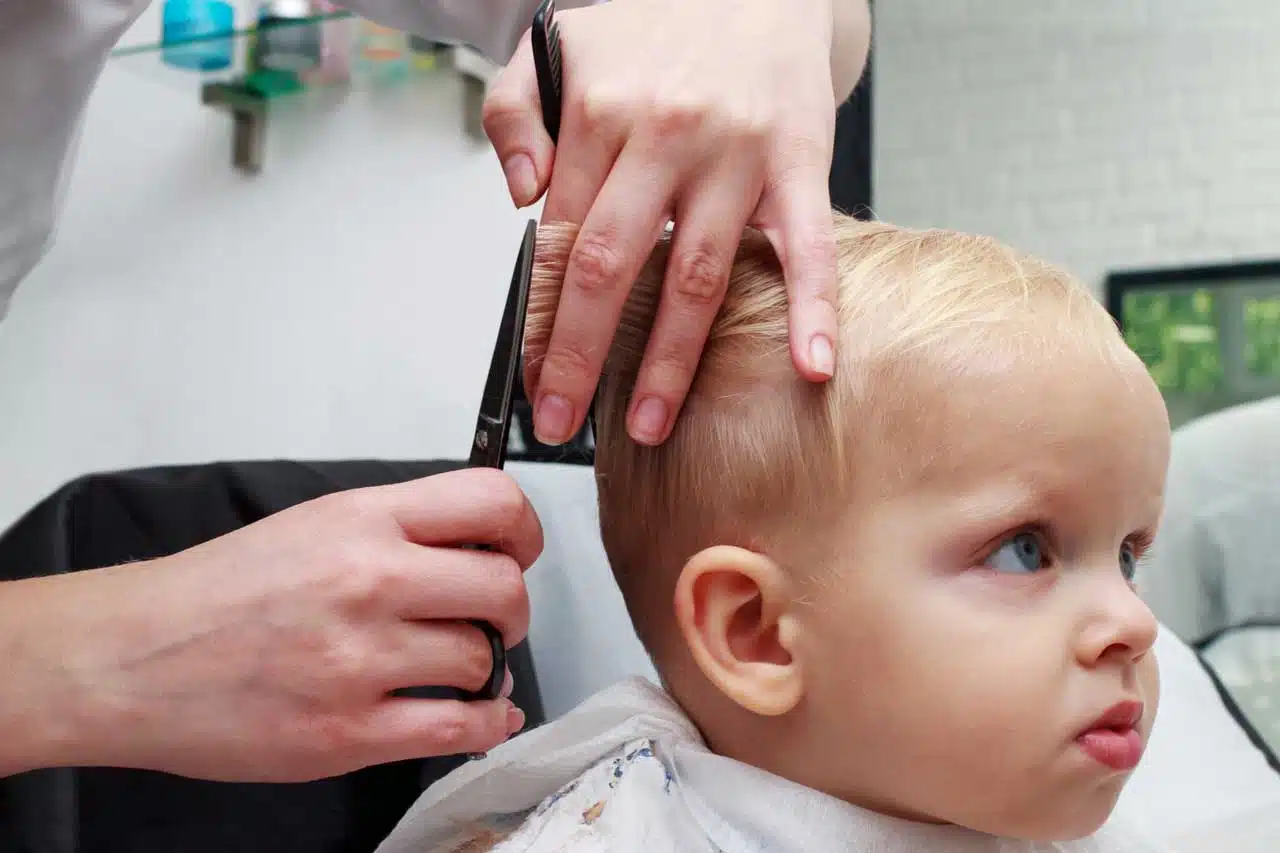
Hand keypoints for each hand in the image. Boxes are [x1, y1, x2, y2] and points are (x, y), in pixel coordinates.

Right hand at [12, 469, 540, 781]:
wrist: (131, 656)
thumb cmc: (217, 592)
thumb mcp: (313, 524)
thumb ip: (397, 528)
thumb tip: (478, 544)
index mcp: (362, 520)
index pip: (490, 502)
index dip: (523, 529)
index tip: (520, 549)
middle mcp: (369, 581)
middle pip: (504, 586)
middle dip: (511, 607)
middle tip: (493, 618)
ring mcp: (359, 660)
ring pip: (482, 658)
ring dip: (484, 666)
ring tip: (461, 667)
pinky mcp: (347, 732)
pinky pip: (459, 728)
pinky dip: (488, 723)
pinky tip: (482, 715)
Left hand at [484, 0, 848, 446]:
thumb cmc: (655, 20)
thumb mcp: (556, 45)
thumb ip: (517, 117)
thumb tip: (522, 200)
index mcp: (599, 116)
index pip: (562, 240)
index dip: (544, 319)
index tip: (535, 378)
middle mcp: (664, 138)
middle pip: (616, 267)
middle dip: (584, 356)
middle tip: (566, 421)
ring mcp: (737, 155)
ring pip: (698, 273)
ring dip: (672, 359)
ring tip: (649, 421)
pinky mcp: (800, 163)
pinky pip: (808, 247)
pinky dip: (814, 310)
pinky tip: (812, 365)